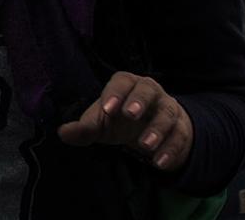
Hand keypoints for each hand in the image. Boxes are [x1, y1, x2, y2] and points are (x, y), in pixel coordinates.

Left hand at [57, 71, 192, 171]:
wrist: (152, 131)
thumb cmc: (121, 120)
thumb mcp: (102, 123)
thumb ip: (84, 127)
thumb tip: (63, 133)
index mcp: (127, 84)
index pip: (122, 82)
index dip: (115, 93)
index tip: (107, 109)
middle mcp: (151, 92)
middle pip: (148, 90)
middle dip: (139, 101)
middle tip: (130, 114)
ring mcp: (168, 109)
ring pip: (167, 114)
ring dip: (157, 129)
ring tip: (144, 145)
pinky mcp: (182, 129)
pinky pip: (180, 137)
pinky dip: (170, 150)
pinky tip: (159, 163)